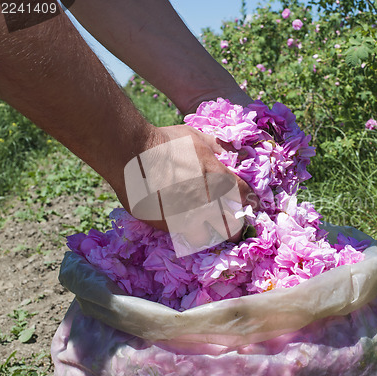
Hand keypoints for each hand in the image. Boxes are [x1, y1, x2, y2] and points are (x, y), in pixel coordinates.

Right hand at [114, 124, 259, 250]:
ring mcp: (185, 217)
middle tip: (230, 224)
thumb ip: (217, 148)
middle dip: (234, 226)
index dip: (248, 202)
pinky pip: (182, 237)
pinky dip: (186, 232)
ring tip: (205, 227)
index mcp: (218, 179)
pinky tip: (182, 223)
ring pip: (208, 238)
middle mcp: (206, 202)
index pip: (244, 198)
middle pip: (232, 227)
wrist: (128, 152)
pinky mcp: (166, 226)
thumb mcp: (196, 137)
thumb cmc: (163, 141)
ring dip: (210, 234)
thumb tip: (231, 154)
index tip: (247, 204)